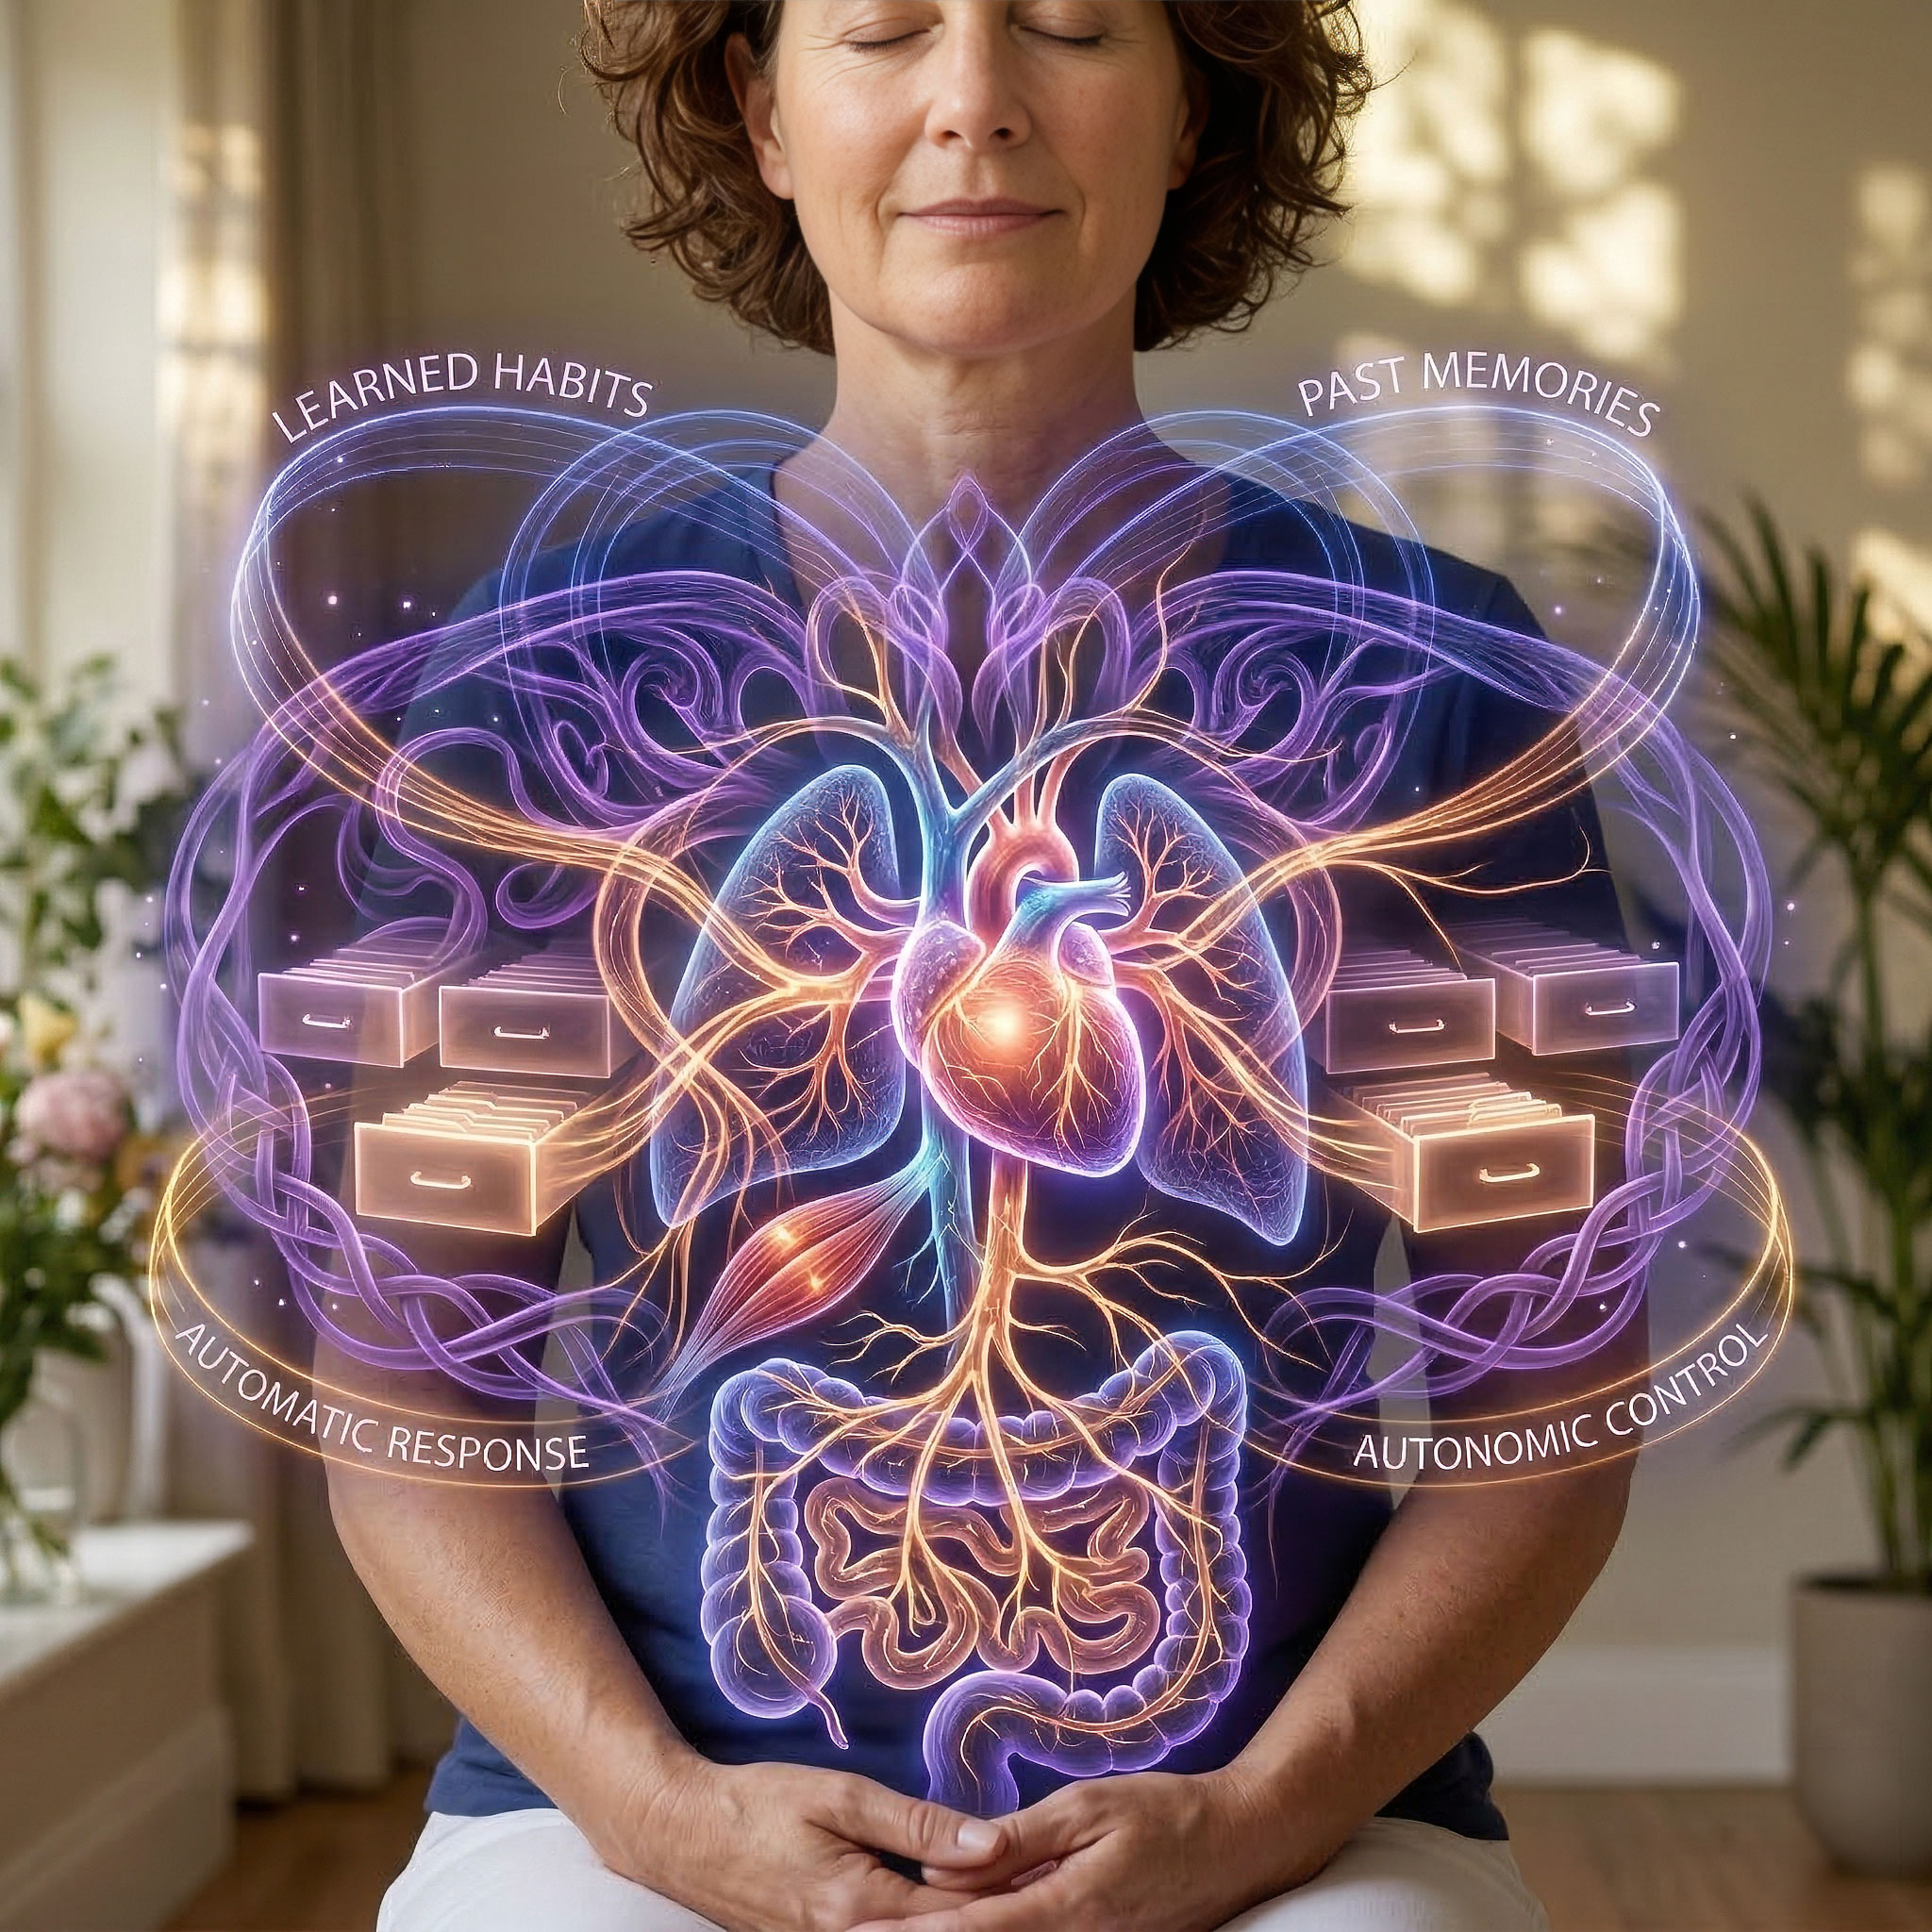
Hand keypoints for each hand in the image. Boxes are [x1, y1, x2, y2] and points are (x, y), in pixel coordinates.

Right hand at [600, 1756, 1011, 1931]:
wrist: (682, 1833)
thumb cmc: (758, 1804)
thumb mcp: (841, 1796)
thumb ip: (917, 1823)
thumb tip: (992, 1845)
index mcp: (859, 1908)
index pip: (957, 1915)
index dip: (1006, 1894)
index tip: (1047, 1872)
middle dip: (989, 1915)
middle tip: (1040, 1885)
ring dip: (958, 1920)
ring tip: (1006, 1893)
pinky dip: (921, 1924)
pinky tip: (946, 1904)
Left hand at [847, 1768, 1333, 1931]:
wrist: (1242, 1844)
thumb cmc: (1165, 1813)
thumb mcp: (1087, 1808)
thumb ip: (1017, 1840)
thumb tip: (947, 1862)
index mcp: (1068, 1908)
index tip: (861, 1931)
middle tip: (856, 1931)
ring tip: (894, 1925)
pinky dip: (995, 1931)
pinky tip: (961, 1917)